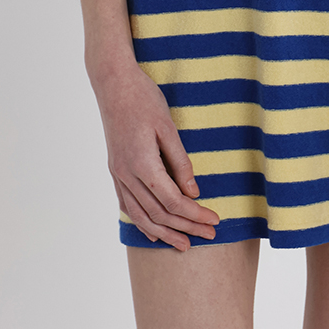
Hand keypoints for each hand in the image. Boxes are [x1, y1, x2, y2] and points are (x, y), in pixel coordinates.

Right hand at [96, 55, 216, 244]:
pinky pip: (127, 206)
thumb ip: (180, 162)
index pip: (173, 201)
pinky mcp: (115, 171)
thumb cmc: (144, 99)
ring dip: (164, 233)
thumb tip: (193, 193)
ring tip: (184, 245)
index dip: (195, 214)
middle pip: (159, 214)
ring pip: (141, 216)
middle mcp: (127, 175)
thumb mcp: (167, 126)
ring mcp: (119, 175)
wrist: (113, 83)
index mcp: (142, 164)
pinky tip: (153, 231)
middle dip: (186, 227)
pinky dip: (142, 223)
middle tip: (209, 235)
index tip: (214, 220)